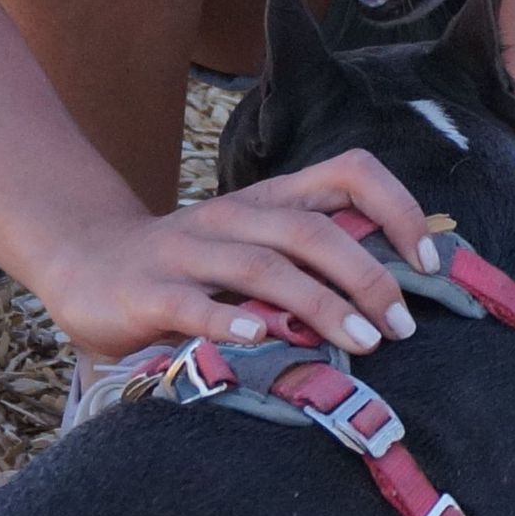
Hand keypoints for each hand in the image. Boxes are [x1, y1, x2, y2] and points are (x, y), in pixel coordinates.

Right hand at [32, 151, 437, 365]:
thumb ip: (313, 258)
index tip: (428, 264)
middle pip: (312, 232)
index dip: (397, 209)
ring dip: (320, 306)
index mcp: (271, 199)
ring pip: (264, 269)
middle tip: (400, 327)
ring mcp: (189, 253)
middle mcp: (234, 217)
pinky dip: (232, 322)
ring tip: (364, 342)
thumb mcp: (257, 246)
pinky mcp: (149, 293)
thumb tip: (399, 290)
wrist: (86, 261)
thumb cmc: (193, 263)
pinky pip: (196, 306)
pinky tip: (264, 340)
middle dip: (366, 277)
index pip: (348, 173)